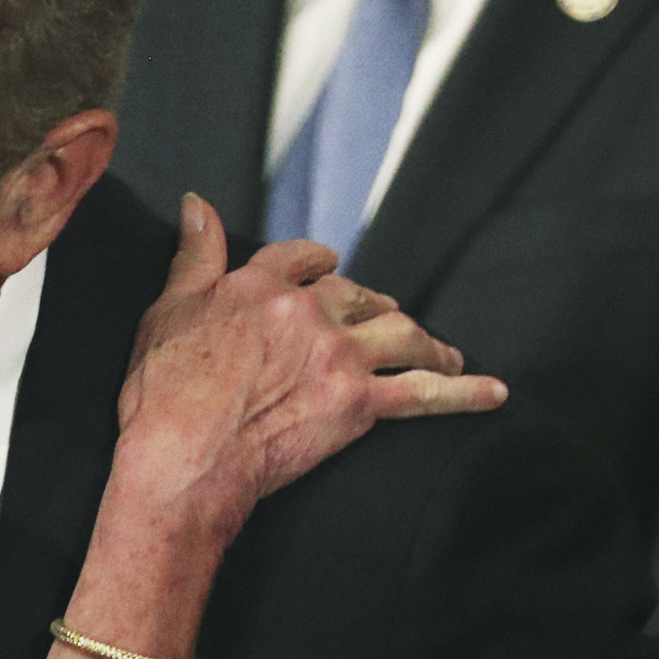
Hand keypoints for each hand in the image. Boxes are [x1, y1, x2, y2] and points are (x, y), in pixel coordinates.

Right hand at [117, 194, 505, 530]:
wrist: (186, 455)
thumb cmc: (165, 391)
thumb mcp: (169, 308)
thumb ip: (195, 253)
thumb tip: (198, 204)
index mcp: (260, 287)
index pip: (301, 260)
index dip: (318, 264)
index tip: (329, 268)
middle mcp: (308, 314)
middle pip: (358, 297)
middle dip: (376, 306)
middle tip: (387, 320)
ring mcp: (339, 357)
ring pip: (399, 335)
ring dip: (425, 342)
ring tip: (443, 354)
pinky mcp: (358, 404)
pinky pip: (424, 395)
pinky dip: (463, 393)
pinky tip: (493, 393)